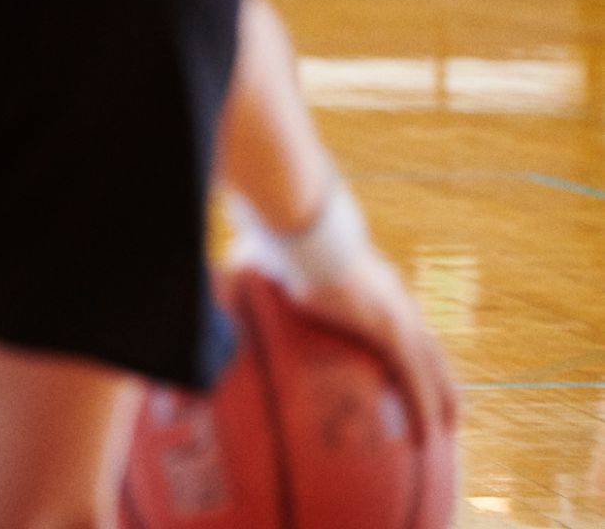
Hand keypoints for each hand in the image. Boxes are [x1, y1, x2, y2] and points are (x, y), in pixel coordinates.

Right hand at [263, 244, 458, 440]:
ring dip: (442, 397)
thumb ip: (248, 284)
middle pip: (427, 343)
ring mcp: (396, 311)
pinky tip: (425, 435)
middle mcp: (392, 295)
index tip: (408, 361)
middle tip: (444, 405)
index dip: (408, 341)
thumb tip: (217, 298)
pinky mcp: (391, 329)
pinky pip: (416, 380)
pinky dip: (424, 408)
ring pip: (432, 364)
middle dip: (438, 375)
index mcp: (370, 278)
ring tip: (445, 428)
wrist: (300, 227)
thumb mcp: (264, 264)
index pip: (398, 315)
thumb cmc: (278, 239)